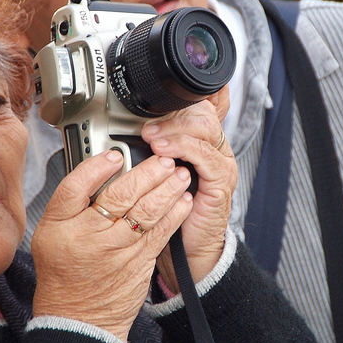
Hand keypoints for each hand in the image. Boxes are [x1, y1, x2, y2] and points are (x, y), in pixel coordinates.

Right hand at [31, 149, 192, 340]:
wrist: (77, 319)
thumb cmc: (62, 270)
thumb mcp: (50, 232)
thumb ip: (71, 203)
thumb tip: (99, 169)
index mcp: (61, 226)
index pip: (75, 187)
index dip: (96, 167)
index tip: (114, 155)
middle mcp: (89, 237)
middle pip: (118, 197)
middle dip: (146, 173)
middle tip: (162, 159)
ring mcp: (116, 251)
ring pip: (145, 213)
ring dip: (166, 190)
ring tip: (180, 174)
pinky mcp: (138, 264)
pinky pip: (159, 233)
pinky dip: (173, 214)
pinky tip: (182, 200)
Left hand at [141, 98, 236, 291]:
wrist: (186, 247)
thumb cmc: (167, 208)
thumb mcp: (154, 171)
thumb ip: (147, 146)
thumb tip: (121, 125)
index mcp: (198, 140)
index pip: (196, 105)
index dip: (180, 97)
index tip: (152, 95)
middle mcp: (213, 146)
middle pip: (200, 112)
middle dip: (171, 112)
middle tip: (144, 122)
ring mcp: (219, 161)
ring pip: (203, 129)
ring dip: (173, 129)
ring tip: (150, 136)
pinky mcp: (221, 180)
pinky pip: (206, 155)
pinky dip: (183, 149)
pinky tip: (164, 151)